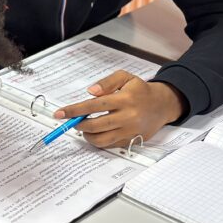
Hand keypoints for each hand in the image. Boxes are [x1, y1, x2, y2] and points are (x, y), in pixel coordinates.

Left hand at [53, 70, 187, 147]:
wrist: (162, 105)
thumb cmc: (140, 90)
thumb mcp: (125, 77)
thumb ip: (106, 82)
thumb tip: (90, 92)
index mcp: (124, 99)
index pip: (94, 106)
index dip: (74, 110)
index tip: (60, 113)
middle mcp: (127, 117)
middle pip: (95, 125)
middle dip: (78, 124)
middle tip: (73, 120)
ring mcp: (129, 131)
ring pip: (101, 139)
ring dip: (87, 134)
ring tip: (84, 127)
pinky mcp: (131, 141)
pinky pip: (109, 144)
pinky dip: (98, 139)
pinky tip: (97, 131)